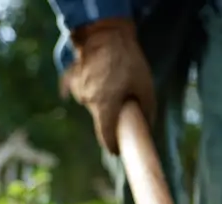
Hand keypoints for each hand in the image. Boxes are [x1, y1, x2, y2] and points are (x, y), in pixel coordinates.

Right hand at [62, 18, 154, 153]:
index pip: (106, 136)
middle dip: (113, 117)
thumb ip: (148, 109)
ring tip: (116, 84)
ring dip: (104, 100)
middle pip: (102, 119)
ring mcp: (78, 89)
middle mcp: (88, 101)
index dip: (113, 146)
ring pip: (94, 104)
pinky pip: (87, 91)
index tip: (118, 151)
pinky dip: (95, 88)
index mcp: (105, 106)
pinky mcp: (73, 79)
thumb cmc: (128, 60)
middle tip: (126, 107)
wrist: (104, 33)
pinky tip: (104, 76)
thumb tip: (148, 126)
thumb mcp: (146, 86)